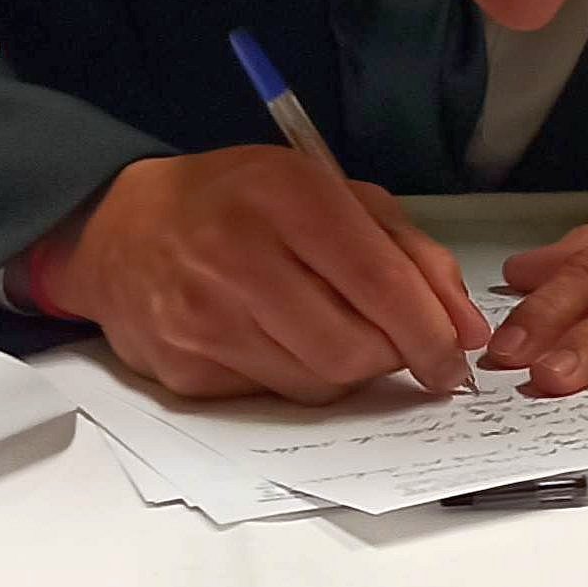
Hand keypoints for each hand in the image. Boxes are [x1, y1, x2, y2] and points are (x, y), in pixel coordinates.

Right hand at [39, 147, 488, 403]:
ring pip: (318, 382)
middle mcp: (238, 259)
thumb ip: (408, 249)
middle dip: (392, 357)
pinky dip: (298, 378)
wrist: (121, 230)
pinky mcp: (184, 371)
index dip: (432, 332)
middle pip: (353, 348)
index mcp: (285, 198)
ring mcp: (204, 320)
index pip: (380, 284)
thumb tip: (465, 325)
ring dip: (349, 370)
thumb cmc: (238, 201)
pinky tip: (283, 341)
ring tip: (335, 331)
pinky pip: (273, 396)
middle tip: (394, 342)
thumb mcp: (327, 190)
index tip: (455, 359)